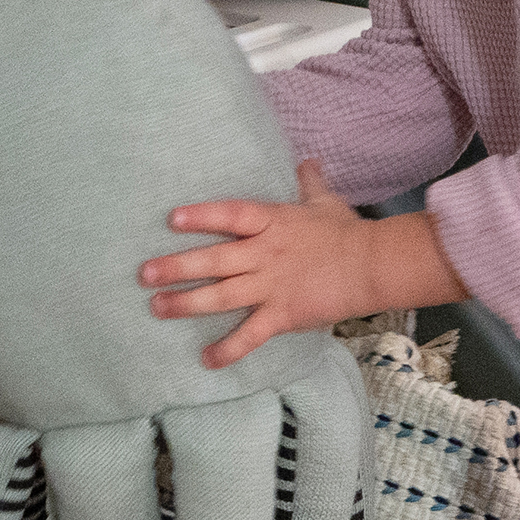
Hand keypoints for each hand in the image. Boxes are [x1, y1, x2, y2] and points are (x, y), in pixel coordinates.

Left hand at [140, 158, 464, 369]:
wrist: (375, 267)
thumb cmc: (347, 232)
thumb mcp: (324, 201)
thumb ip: (309, 182)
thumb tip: (309, 160)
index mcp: (272, 222)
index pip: (231, 214)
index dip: (202, 216)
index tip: (172, 219)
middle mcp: (265, 253)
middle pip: (214, 259)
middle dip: (176, 266)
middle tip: (144, 274)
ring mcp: (272, 285)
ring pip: (222, 295)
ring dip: (186, 303)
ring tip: (157, 307)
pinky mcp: (283, 314)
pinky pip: (250, 335)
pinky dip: (228, 350)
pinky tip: (205, 360)